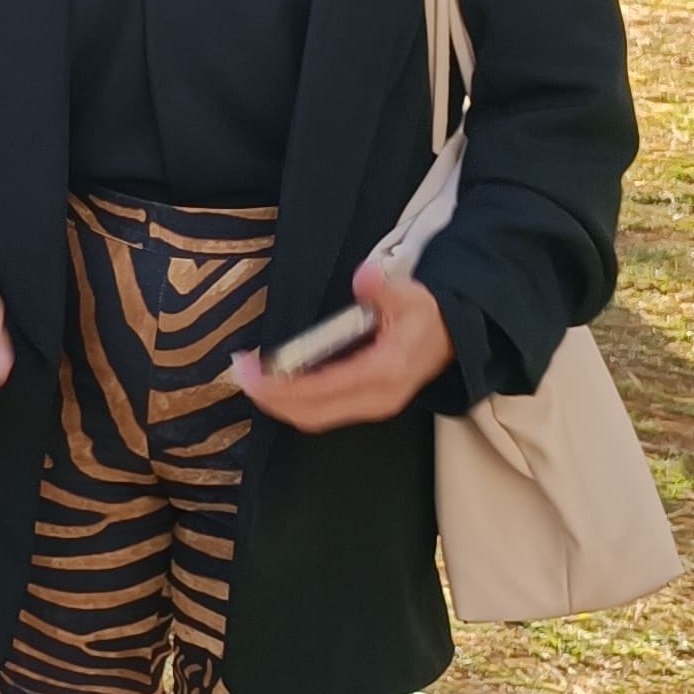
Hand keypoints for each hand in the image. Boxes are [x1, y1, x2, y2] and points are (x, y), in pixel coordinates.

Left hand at [231, 257, 452, 434]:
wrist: (455, 336)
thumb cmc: (427, 315)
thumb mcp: (409, 295)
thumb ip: (382, 288)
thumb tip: (365, 276)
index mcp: (383, 373)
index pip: (321, 389)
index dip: (281, 385)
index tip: (250, 371)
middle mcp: (375, 399)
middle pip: (310, 413)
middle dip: (270, 397)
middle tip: (239, 372)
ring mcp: (371, 407)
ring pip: (313, 416)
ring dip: (278, 401)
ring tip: (249, 376)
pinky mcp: (365, 405)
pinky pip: (321, 411)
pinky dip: (293, 400)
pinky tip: (274, 381)